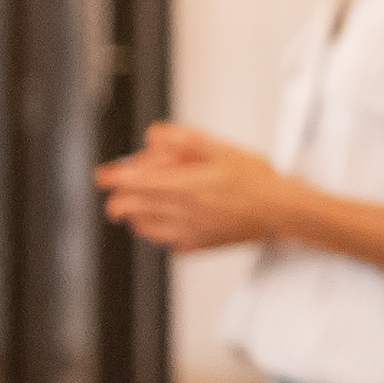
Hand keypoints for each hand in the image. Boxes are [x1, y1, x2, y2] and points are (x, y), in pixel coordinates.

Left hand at [94, 124, 298, 253]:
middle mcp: (182, 212)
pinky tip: (167, 221)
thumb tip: (155, 136)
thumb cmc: (255, 180)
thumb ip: (184, 139)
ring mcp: (188, 233)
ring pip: (143, 228)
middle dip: (118, 198)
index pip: (134, 183)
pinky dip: (157, 232)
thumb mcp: (220, 148)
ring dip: (135, 214)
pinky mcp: (197, 246)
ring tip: (141, 203)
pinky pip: (165, 242)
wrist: (280, 211)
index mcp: (185, 186)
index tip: (103, 176)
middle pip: (131, 208)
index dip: (113, 178)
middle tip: (118, 189)